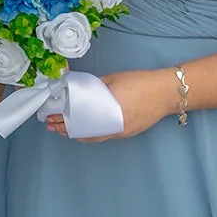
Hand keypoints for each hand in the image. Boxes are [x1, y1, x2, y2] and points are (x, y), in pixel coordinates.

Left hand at [45, 68, 176, 140]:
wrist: (166, 92)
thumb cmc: (140, 82)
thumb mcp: (112, 80)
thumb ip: (94, 87)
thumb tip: (79, 91)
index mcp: (107, 110)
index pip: (77, 118)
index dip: (63, 119)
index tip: (50, 117)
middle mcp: (113, 125)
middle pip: (83, 130)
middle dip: (66, 128)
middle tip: (52, 125)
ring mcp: (121, 131)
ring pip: (93, 137)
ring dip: (77, 133)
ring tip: (63, 130)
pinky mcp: (127, 133)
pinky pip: (104, 136)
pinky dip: (91, 135)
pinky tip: (83, 132)